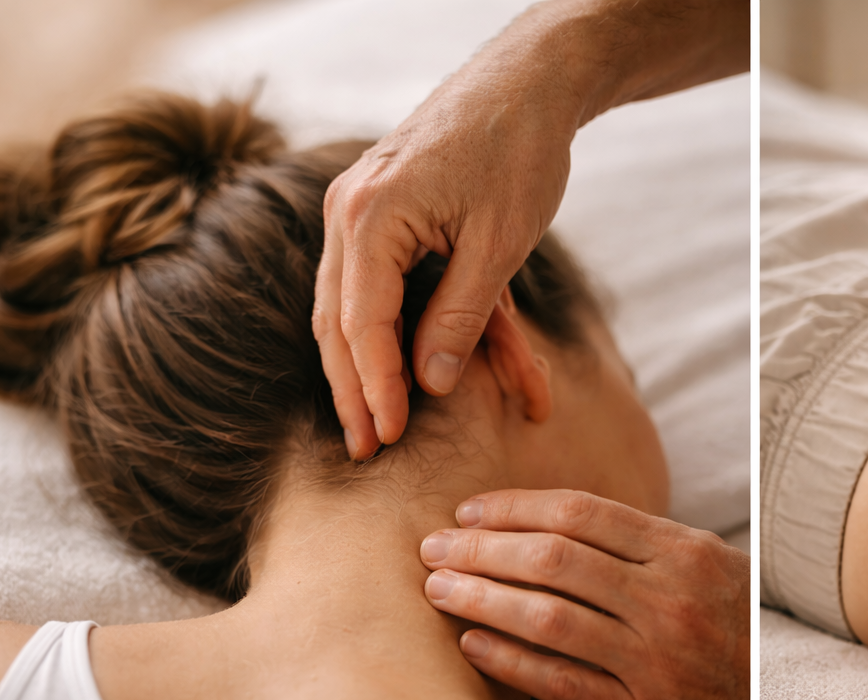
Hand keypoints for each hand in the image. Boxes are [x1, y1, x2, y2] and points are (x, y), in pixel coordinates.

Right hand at [312, 36, 577, 459]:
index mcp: (371, 217)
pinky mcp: (383, 212)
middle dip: (354, 390)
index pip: (361, 323)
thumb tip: (432, 383)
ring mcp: (359, 209)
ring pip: (351, 306)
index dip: (377, 387)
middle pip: (339, 321)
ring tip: (375, 423)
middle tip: (366, 449)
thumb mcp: (500, 245)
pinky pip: (381, 282)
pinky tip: (415, 370)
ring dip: (367, 367)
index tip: (390, 437)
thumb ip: (463, 316)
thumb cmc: (519, 153)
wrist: (528, 83)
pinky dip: (399, 327)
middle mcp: (349, 212)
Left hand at [420, 489, 749, 699]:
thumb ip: (643, 542)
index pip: (580, 513)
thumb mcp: (711, 569)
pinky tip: (470, 643)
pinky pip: (559, 680)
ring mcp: (656, 660)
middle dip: (481, 549)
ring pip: (548, 617)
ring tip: (437, 589)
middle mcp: (671, 600)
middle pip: (553, 559)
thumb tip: (550, 517)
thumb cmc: (736, 634)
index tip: (468, 511)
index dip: (513, 507)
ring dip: (480, 599)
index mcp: (685, 552)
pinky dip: (506, 658)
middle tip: (432, 546)